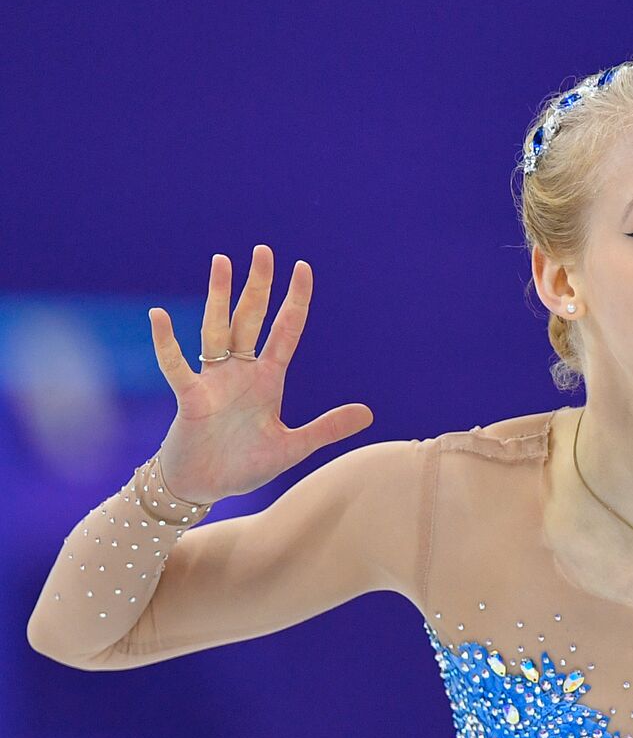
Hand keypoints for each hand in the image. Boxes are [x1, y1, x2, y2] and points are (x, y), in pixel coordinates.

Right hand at [147, 245, 373, 502]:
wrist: (205, 487)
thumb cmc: (244, 465)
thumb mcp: (294, 447)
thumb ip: (327, 428)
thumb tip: (369, 413)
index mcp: (268, 379)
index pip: (285, 330)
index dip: (295, 301)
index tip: (303, 268)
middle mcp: (240, 372)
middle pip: (251, 318)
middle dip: (258, 286)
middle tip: (264, 250)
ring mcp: (213, 381)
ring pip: (217, 329)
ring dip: (218, 297)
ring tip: (221, 262)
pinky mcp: (190, 398)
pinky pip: (177, 366)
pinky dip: (167, 343)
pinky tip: (159, 316)